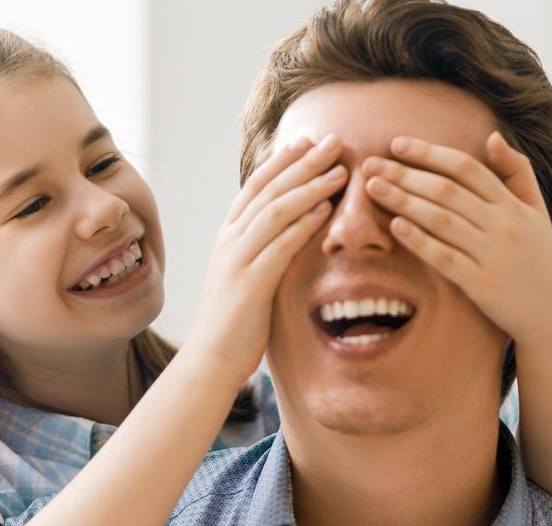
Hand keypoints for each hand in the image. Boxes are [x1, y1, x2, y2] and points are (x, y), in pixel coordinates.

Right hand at [184, 134, 347, 381]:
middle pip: (270, 189)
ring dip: (311, 187)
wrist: (211, 358)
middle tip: (333, 141)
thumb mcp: (248, 275)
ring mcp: (238, 259)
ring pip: (276, 210)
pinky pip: (280, 245)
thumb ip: (265, 250)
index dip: (283, 161)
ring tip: (340, 170)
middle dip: (304, 162)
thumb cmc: (236, 321)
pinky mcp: (250, 283)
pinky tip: (326, 210)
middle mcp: (230, 239)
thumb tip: (292, 232)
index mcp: (229, 235)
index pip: (257, 185)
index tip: (308, 141)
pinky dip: (304, 224)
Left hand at [362, 132, 551, 346]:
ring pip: (442, 220)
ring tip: (373, 188)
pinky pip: (445, 259)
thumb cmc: (539, 257)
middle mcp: (503, 225)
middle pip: (447, 190)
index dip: (429, 153)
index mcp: (512, 204)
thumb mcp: (536, 210)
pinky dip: (420, 241)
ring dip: (404, 201)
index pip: (466, 168)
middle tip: (371, 164)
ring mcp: (492, 255)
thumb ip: (517, 171)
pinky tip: (396, 226)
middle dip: (405, 174)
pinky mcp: (482, 285)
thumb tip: (492, 136)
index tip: (396, 144)